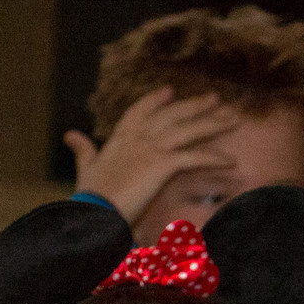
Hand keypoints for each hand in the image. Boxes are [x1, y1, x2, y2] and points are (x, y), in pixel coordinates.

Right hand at [64, 86, 237, 224]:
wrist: (93, 212)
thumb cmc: (88, 197)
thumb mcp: (85, 168)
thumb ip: (83, 150)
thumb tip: (69, 134)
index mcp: (119, 139)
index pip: (140, 111)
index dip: (155, 101)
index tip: (170, 91)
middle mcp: (137, 138)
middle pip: (172, 115)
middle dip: (194, 105)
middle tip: (215, 98)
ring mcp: (150, 149)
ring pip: (187, 130)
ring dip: (212, 123)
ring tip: (233, 119)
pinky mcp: (162, 165)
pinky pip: (194, 157)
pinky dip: (213, 158)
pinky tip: (231, 160)